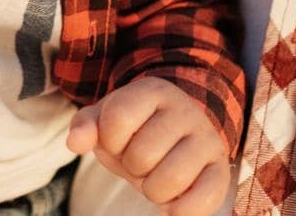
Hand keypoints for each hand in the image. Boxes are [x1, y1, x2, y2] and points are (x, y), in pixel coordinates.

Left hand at [66, 76, 228, 215]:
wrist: (179, 131)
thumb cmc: (136, 128)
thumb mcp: (106, 119)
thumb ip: (86, 126)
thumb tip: (75, 142)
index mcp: (153, 91)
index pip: (118, 119)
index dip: (109, 140)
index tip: (119, 139)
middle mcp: (185, 111)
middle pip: (142, 154)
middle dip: (132, 166)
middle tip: (140, 161)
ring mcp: (207, 140)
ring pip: (169, 179)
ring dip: (152, 190)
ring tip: (156, 176)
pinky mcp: (220, 170)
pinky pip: (202, 201)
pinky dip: (180, 212)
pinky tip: (171, 204)